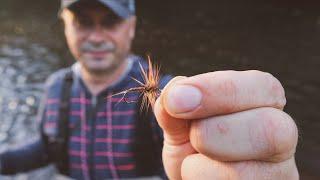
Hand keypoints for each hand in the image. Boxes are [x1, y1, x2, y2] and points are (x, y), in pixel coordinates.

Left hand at [154, 70, 298, 179]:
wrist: (195, 178)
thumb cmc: (192, 145)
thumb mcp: (179, 121)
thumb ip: (174, 104)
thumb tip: (173, 95)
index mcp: (264, 102)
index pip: (261, 86)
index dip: (216, 91)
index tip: (176, 100)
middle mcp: (281, 135)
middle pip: (269, 130)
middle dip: (214, 132)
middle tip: (191, 136)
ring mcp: (279, 172)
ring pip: (244, 173)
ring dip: (200, 167)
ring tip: (192, 163)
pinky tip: (201, 177)